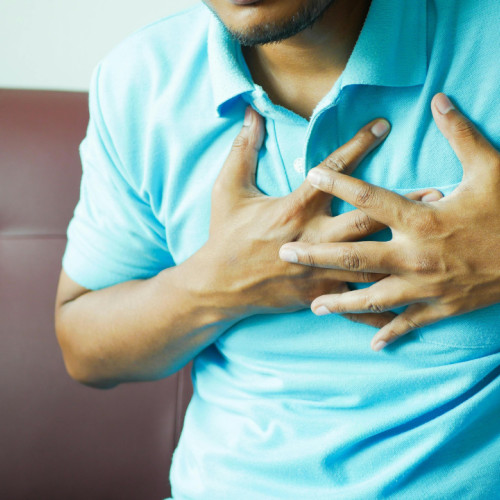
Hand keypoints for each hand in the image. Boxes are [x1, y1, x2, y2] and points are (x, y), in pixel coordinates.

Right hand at [198, 107, 436, 325]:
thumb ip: (243, 150)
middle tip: (434, 192)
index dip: (358, 145)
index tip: (382, 126)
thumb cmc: (224, 235)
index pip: (331, 172)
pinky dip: (382, 303)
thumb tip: (250, 114)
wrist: (217, 284)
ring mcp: (318, 269)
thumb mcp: (227, 189)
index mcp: (293, 209)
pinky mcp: (319, 293)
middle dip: (400, 205)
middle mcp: (313, 238)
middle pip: (365, 219)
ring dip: (403, 249)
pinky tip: (409, 299)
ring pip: (370, 260)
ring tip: (431, 238)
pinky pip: (356, 301)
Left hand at [279, 93, 499, 349]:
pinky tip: (371, 342)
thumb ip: (461, 134)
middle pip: (354, 256)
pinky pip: (409, 323)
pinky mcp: (441, 307)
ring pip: (372, 297)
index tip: (310, 173)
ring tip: (314, 306)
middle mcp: (415, 256)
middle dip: (316, 256)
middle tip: (285, 254)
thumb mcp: (491, 168)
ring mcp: (425, 287)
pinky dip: (389, 332)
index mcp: (422, 219)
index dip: (338, 183)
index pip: (370, 198)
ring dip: (340, 302)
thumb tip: (440, 99)